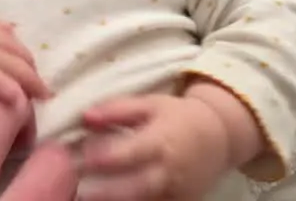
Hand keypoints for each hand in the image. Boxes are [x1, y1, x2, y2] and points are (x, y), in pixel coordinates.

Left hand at [77, 95, 229, 200]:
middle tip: (77, 191)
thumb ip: (117, 110)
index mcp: (161, 141)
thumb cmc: (178, 117)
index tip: (77, 157)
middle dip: (104, 192)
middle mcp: (169, 171)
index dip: (102, 157)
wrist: (218, 138)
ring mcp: (175, 193)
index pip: (129, 153)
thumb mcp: (150, 104)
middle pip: (134, 188)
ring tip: (86, 198)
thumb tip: (85, 116)